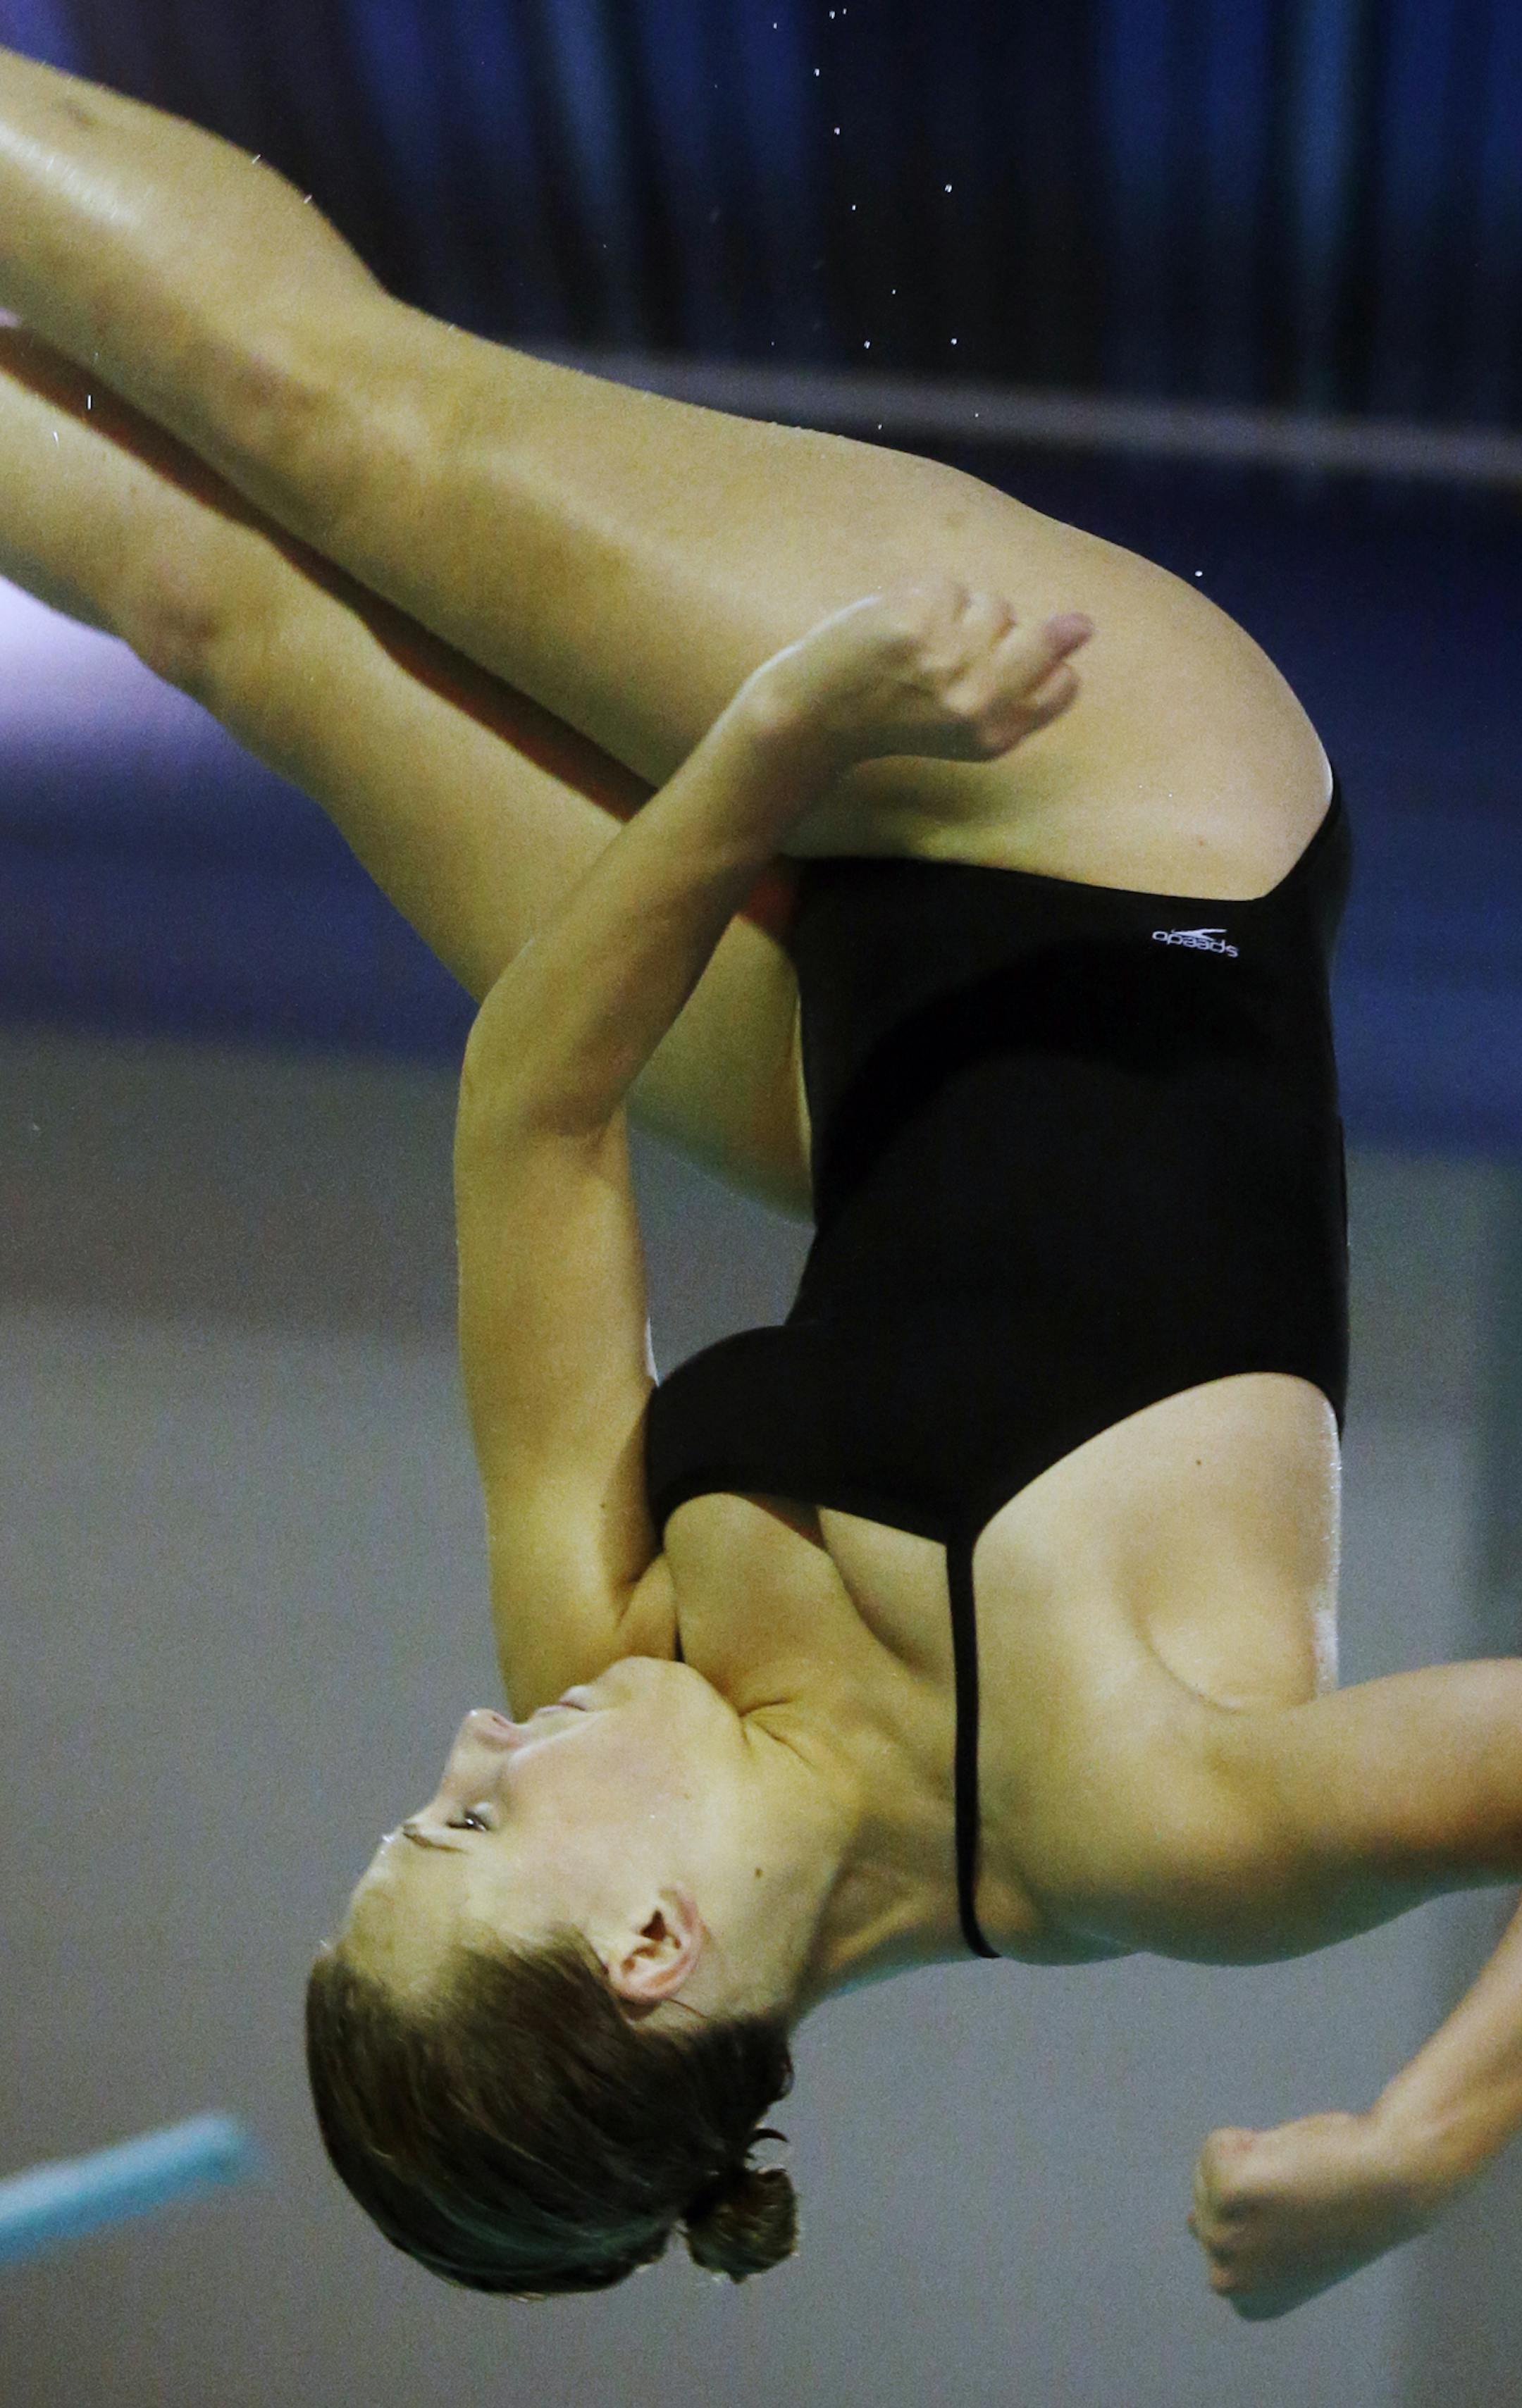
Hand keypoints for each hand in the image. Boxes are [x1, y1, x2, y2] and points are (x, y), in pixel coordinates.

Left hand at [744, 577, 1092, 771]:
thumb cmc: (892, 718)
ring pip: (994, 604)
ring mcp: (952, 654)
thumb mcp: (962, 732)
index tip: (1041, 661)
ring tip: (926, 643)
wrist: (819, 715)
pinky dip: (926, 598)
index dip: (1056, 664)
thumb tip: (1076, 634)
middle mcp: (981, 698)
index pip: (1063, 685)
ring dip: (965, 613)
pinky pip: (950, 587)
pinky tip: (899, 627)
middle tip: (1035, 632)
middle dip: (1039, 629)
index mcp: (996, 734)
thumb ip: (1014, 694)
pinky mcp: (921, 617)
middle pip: (1044, 637)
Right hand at [1187, 2109, 1445, 2320]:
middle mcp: (1231, 2282)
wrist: (1392, 2179)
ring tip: (1296, 2178)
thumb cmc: (1349, 2203)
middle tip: (1301, 2197)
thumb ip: (1241, 2239)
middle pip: (1205, 2204)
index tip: (1301, 2224)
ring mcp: (1227, 2239)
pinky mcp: (1230, 2193)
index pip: (1216, 2236)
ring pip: (1209, 2174)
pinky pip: (1215, 2147)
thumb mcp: (1289, 2236)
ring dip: (1248, 2163)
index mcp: (1249, 2301)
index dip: (1259, 2215)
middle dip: (1249, 2187)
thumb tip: (1187, 2223)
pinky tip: (1289, 2159)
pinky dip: (1248, 2140)